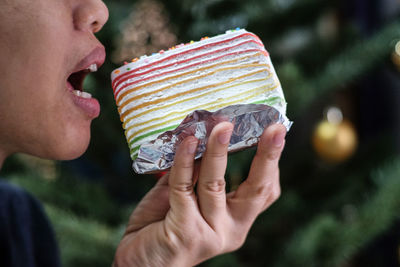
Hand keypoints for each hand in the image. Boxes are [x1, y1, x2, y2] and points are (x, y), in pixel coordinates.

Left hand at [113, 123, 285, 266]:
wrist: (138, 263)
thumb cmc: (160, 227)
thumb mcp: (185, 198)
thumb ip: (194, 174)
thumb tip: (202, 138)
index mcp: (236, 221)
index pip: (264, 191)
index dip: (271, 162)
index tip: (275, 131)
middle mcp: (230, 230)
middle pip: (256, 190)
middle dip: (267, 156)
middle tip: (274, 128)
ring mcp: (210, 234)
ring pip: (215, 184)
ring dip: (218, 151)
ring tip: (220, 126)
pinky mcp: (186, 233)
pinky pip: (184, 188)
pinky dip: (184, 161)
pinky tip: (187, 142)